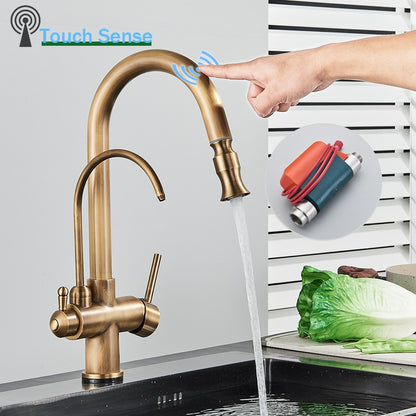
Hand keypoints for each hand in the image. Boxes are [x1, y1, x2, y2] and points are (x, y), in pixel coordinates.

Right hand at [199, 48, 332, 117]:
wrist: (322, 68)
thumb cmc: (301, 72)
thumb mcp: (276, 93)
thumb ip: (262, 106)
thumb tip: (261, 111)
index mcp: (255, 70)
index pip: (229, 72)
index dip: (214, 72)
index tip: (201, 69)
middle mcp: (262, 74)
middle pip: (252, 98)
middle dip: (265, 104)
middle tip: (277, 97)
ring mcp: (273, 80)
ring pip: (266, 102)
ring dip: (278, 104)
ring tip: (288, 94)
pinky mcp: (283, 85)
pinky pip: (278, 101)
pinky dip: (285, 102)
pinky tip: (294, 95)